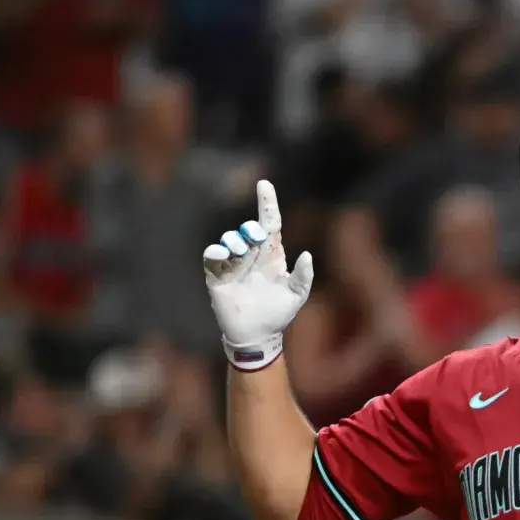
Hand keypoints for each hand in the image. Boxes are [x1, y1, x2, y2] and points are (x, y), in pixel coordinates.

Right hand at [203, 180, 314, 370]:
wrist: (258, 335)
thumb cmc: (279, 313)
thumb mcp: (297, 296)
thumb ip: (303, 276)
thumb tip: (307, 255)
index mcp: (272, 255)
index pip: (270, 223)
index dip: (267, 203)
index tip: (264, 184)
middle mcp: (251, 255)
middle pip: (249, 229)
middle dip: (251, 227)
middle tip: (256, 236)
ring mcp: (233, 264)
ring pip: (229, 239)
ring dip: (234, 239)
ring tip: (240, 250)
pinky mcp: (217, 275)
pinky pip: (212, 256)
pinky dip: (215, 251)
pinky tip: (223, 254)